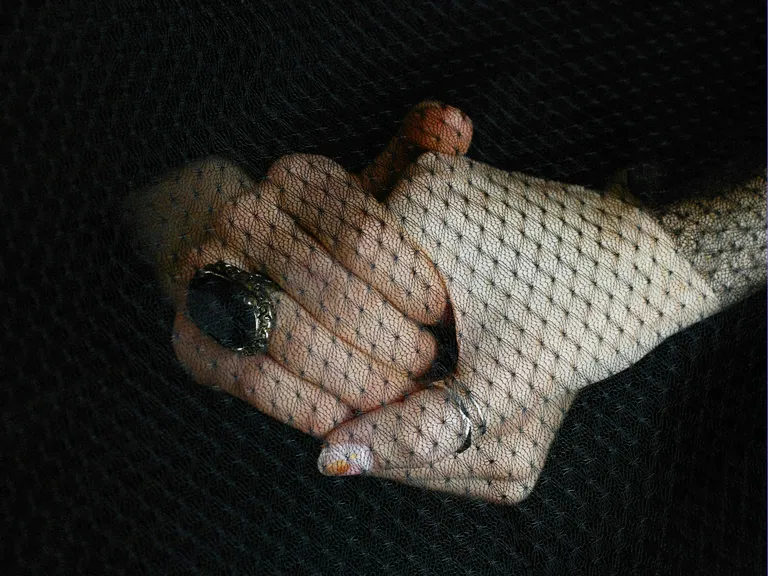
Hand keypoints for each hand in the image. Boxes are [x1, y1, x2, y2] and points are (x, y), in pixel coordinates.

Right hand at [128, 102, 472, 436]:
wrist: (271, 280)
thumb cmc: (350, 246)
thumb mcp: (388, 197)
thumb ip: (420, 162)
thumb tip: (454, 124)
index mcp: (298, 179)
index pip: (366, 239)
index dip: (412, 287)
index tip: (442, 313)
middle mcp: (243, 217)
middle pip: (331, 294)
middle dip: (390, 343)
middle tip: (429, 367)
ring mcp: (207, 279)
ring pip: (292, 339)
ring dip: (357, 379)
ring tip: (401, 395)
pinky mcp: (192, 340)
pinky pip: (254, 381)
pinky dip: (310, 406)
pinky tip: (352, 414)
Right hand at [315, 151, 746, 503]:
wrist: (655, 260)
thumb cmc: (592, 311)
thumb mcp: (499, 382)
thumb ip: (414, 427)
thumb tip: (335, 459)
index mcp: (413, 216)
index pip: (345, 315)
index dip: (363, 377)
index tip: (393, 418)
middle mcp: (413, 183)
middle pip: (359, 299)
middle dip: (381, 361)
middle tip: (421, 405)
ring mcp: (433, 183)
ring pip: (379, 285)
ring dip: (397, 340)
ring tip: (439, 377)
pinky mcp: (451, 199)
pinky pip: (404, 266)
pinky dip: (414, 311)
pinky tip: (441, 343)